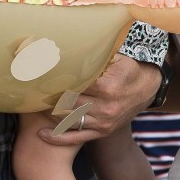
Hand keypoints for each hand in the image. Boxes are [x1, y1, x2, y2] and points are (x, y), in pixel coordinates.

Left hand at [37, 54, 160, 147]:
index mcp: (107, 86)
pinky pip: (77, 138)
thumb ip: (96, 54)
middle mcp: (105, 106)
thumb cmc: (129, 68)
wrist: (148, 88)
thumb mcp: (117, 56)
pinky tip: (42, 133)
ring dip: (49, 113)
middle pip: (67, 102)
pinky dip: (58, 137)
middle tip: (31, 89)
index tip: (38, 74)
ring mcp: (104, 122)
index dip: (55, 79)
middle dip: (48, 96)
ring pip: (69, 119)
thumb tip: (71, 41)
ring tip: (34, 104)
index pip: (73, 83)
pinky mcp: (102, 131)